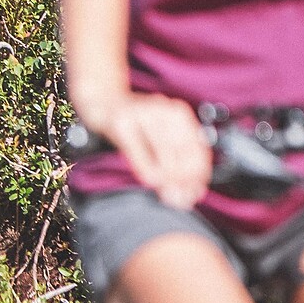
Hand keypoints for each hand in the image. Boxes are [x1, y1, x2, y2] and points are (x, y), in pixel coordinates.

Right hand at [94, 93, 210, 210]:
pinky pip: (137, 149)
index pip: (198, 147)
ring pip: (163, 148)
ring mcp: (142, 112)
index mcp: (179, 114)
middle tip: (179, 198)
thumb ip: (176, 163)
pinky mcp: (122, 121)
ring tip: (166, 193)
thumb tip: (188, 193)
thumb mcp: (160, 140)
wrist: (104, 105)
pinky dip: (146, 168)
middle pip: (183, 148)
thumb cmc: (134, 126)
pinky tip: (149, 180)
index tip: (195, 193)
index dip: (200, 173)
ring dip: (167, 176)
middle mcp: (164, 109)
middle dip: (184, 178)